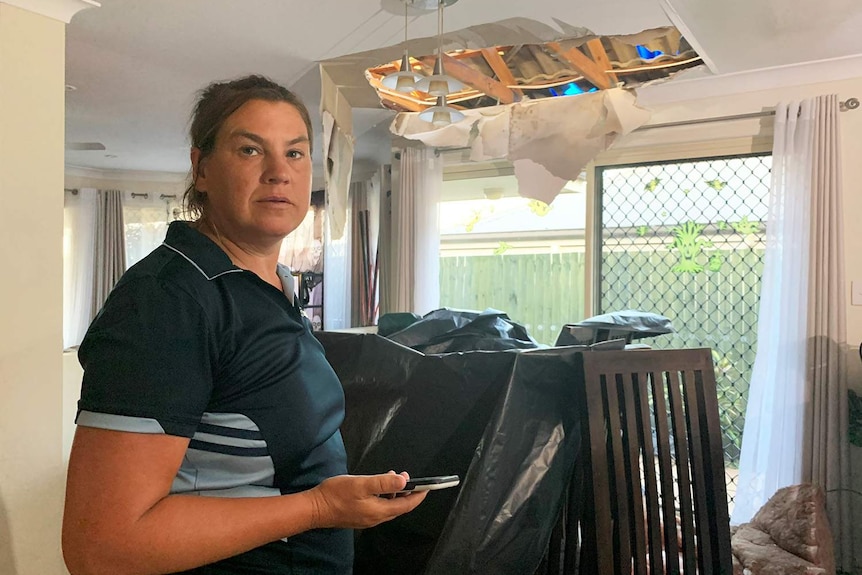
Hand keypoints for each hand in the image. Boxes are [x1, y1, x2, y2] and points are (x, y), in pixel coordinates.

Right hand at [305, 471, 426, 529]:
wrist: (314, 509)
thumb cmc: (336, 494)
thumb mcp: (362, 483)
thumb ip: (383, 482)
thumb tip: (404, 480)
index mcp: (379, 511)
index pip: (406, 505)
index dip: (418, 495)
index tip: (427, 486)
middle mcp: (376, 518)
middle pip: (399, 506)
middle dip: (407, 492)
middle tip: (407, 476)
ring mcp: (367, 519)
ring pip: (388, 506)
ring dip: (394, 493)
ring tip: (393, 477)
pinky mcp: (360, 517)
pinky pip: (378, 507)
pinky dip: (384, 496)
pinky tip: (378, 487)